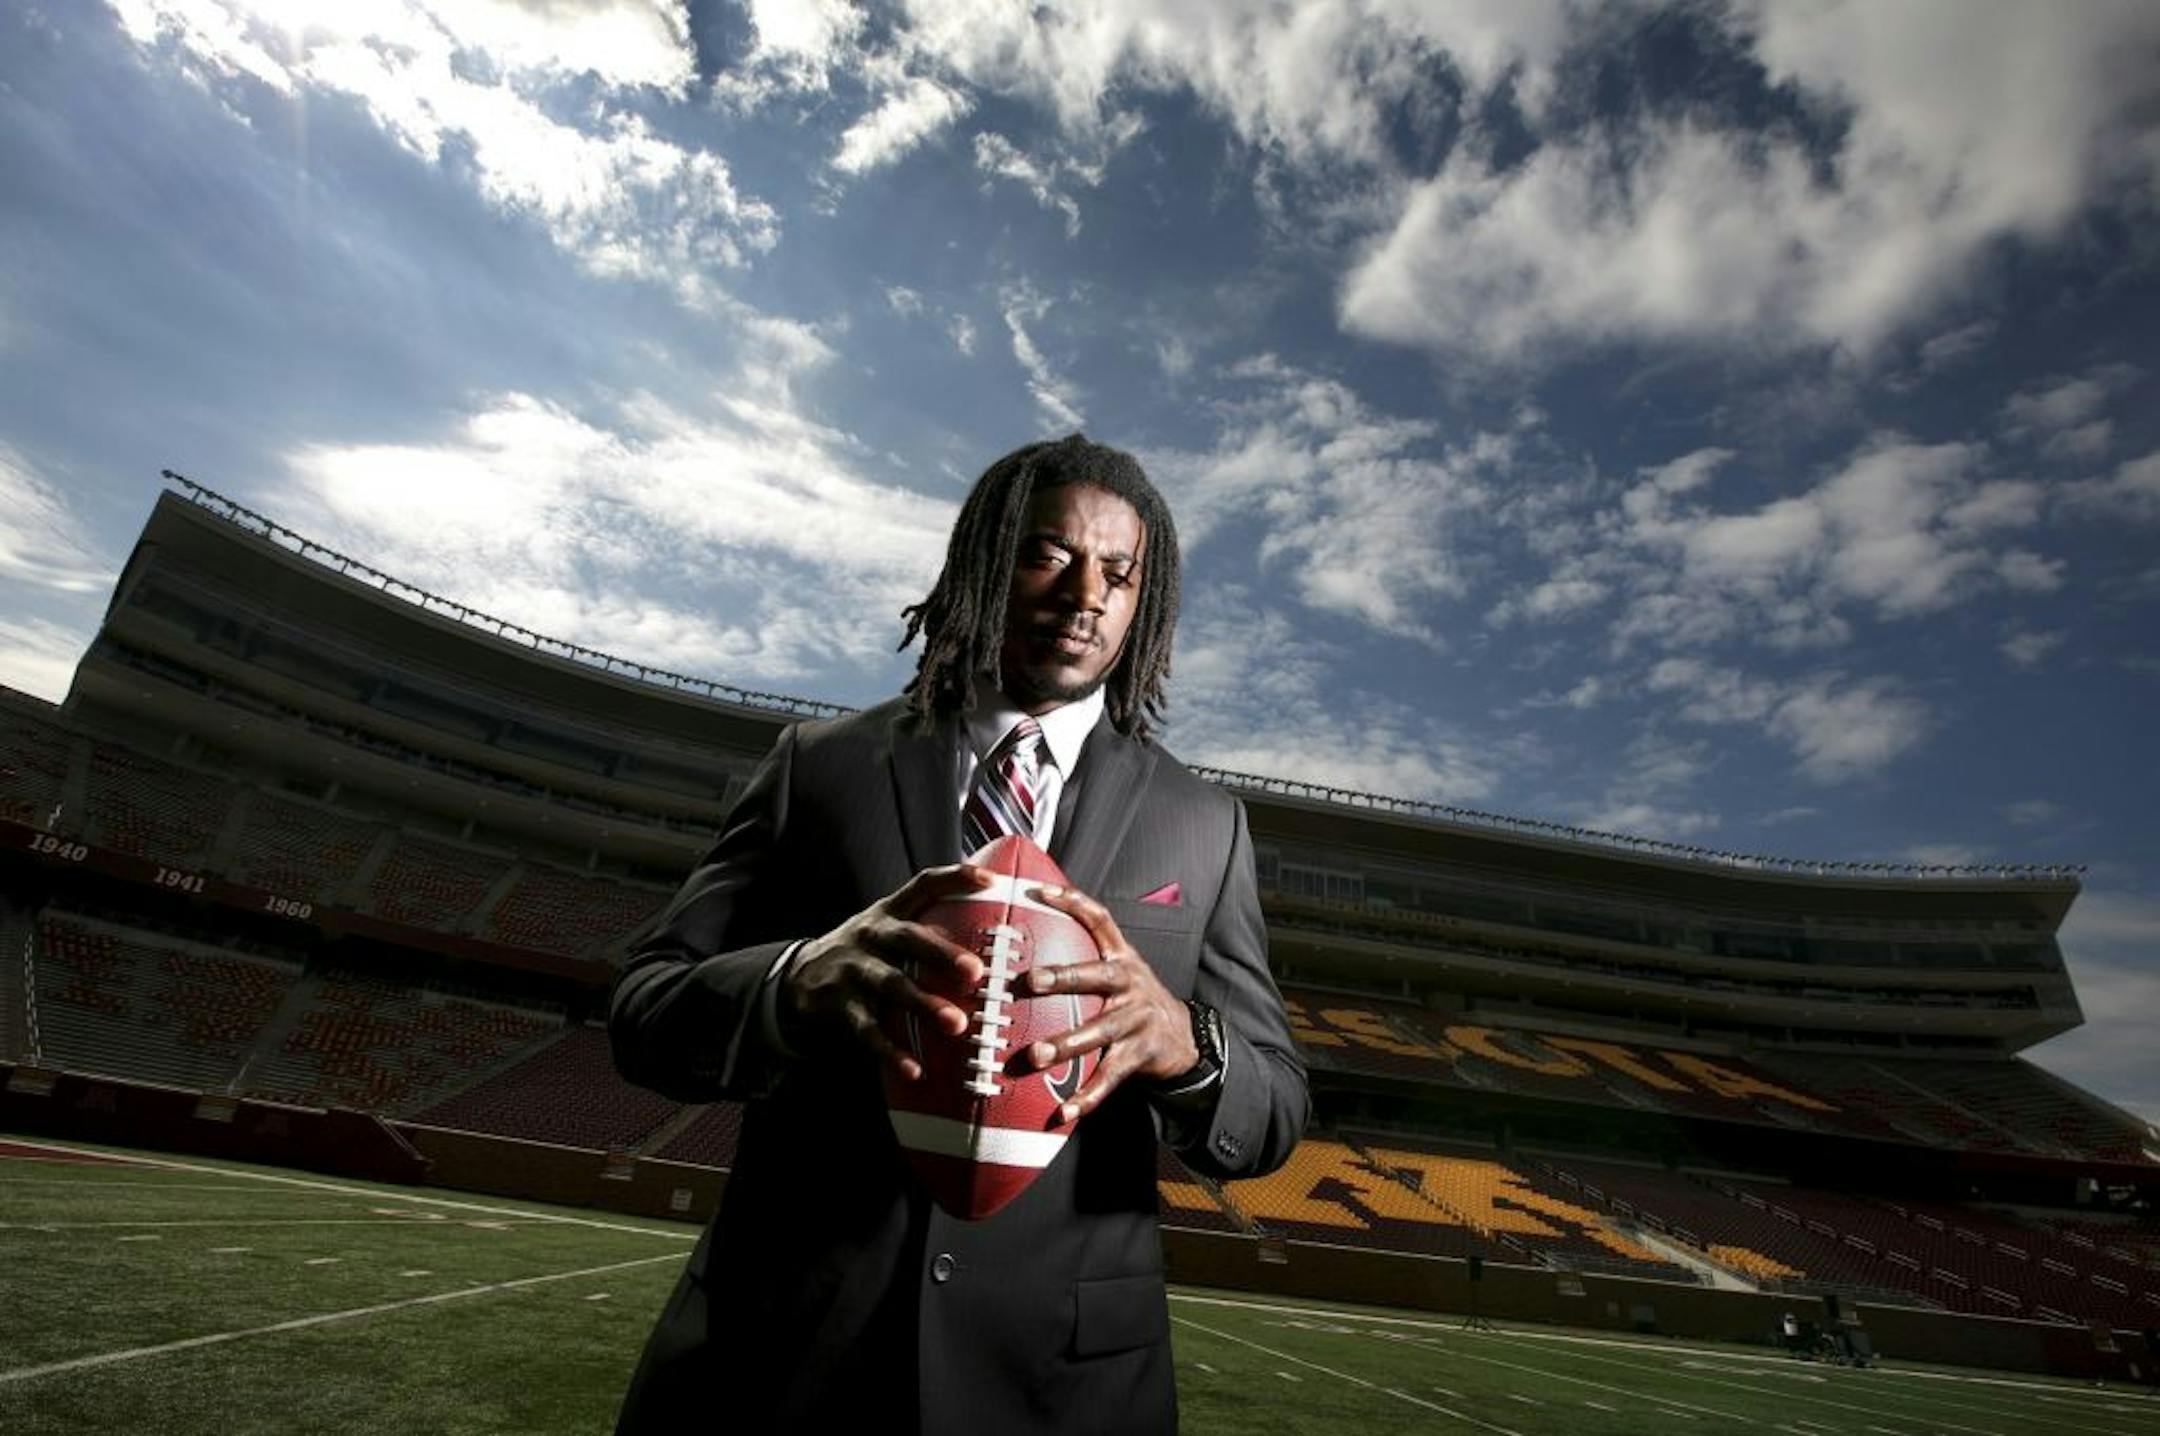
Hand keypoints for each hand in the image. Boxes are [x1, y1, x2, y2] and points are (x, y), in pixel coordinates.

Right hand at [780, 863, 991, 1080]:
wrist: (797, 975)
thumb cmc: (864, 951)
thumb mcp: (885, 927)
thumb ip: (927, 925)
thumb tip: (992, 930)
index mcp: (888, 913)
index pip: (923, 885)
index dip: (955, 878)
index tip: (990, 879)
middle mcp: (870, 935)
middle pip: (907, 939)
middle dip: (942, 953)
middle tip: (975, 972)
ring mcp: (852, 969)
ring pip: (890, 985)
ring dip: (923, 1005)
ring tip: (956, 1025)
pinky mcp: (839, 1005)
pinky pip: (867, 1030)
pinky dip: (891, 1050)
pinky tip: (914, 1069)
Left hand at [1014, 883, 1197, 1124]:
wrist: (1185, 1038)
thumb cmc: (1134, 1000)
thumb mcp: (1120, 970)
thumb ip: (1085, 952)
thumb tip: (1034, 923)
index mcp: (1122, 958)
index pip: (1099, 919)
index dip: (1071, 902)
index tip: (1037, 891)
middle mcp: (1131, 984)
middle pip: (1096, 977)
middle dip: (1062, 978)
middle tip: (1030, 981)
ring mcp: (1137, 1021)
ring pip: (1100, 1033)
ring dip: (1067, 1045)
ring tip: (1036, 1056)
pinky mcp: (1140, 1056)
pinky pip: (1110, 1078)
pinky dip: (1087, 1097)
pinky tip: (1063, 1113)